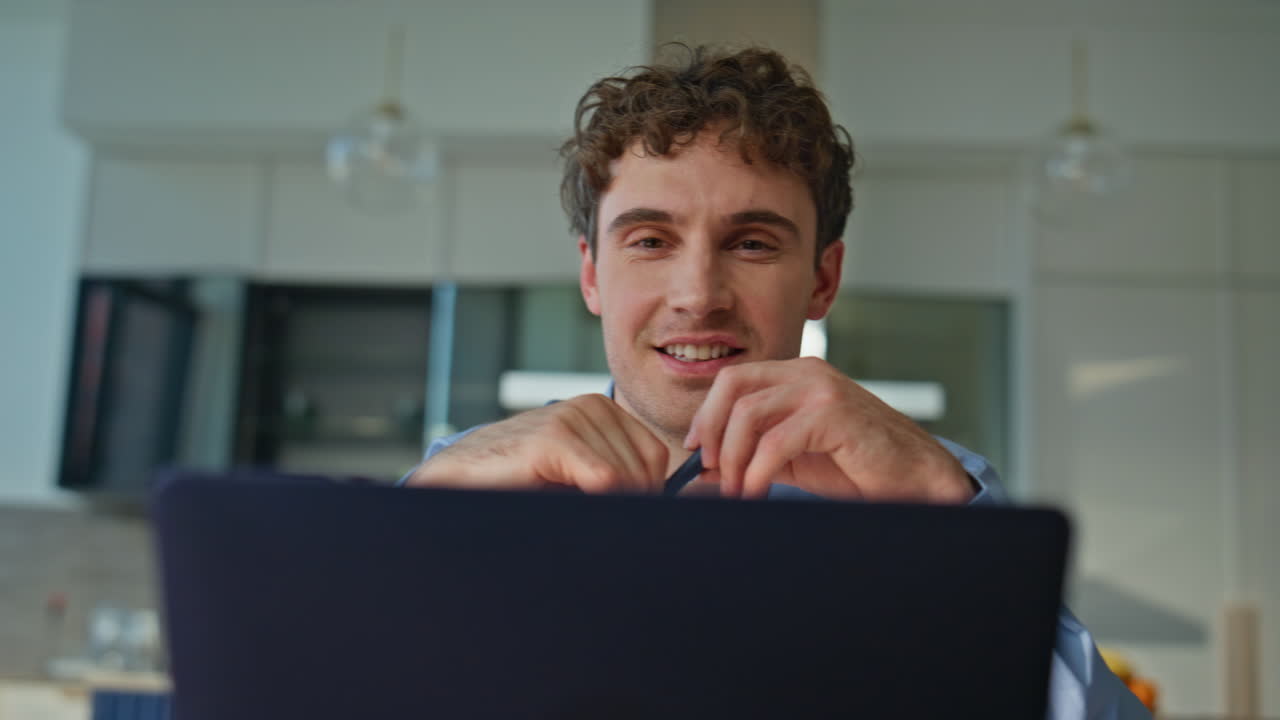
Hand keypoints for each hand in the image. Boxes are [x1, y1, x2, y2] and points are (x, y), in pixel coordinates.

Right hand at [404, 394, 668, 494]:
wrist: (459, 481)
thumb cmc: (521, 485)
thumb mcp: (580, 477)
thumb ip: (621, 480)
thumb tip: (678, 500)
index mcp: (603, 409)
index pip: (656, 457)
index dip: (647, 494)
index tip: (622, 516)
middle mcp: (591, 405)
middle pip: (646, 468)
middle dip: (632, 503)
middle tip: (596, 523)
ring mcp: (572, 417)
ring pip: (627, 478)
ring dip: (611, 508)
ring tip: (571, 514)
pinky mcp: (554, 438)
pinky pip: (605, 481)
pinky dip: (598, 504)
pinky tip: (566, 510)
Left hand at [684, 358, 973, 502]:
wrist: (916, 479)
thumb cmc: (859, 467)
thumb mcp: (793, 460)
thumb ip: (752, 458)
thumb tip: (703, 472)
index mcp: (797, 375)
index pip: (734, 380)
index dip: (707, 414)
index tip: (696, 450)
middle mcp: (807, 372)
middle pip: (733, 384)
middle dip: (710, 428)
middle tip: (707, 467)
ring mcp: (822, 388)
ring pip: (749, 413)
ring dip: (732, 457)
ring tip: (735, 489)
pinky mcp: (834, 413)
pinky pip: (776, 441)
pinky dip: (756, 471)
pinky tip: (756, 492)